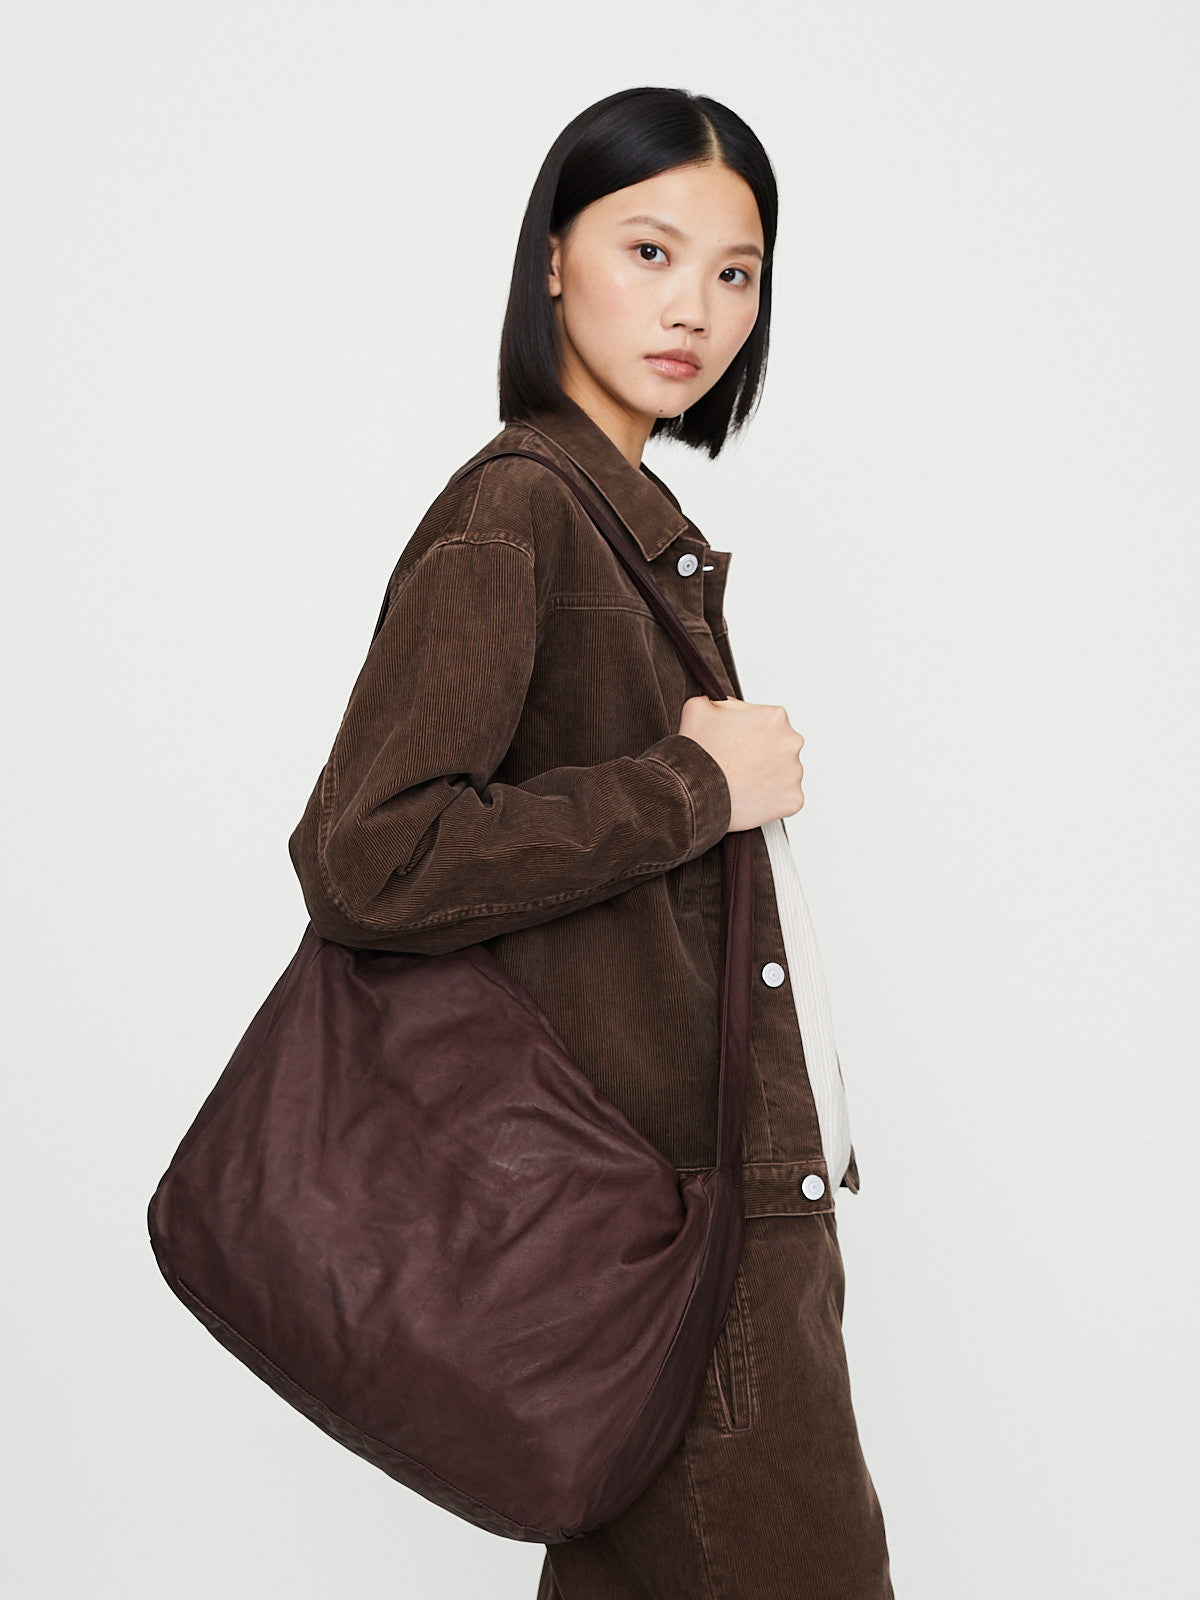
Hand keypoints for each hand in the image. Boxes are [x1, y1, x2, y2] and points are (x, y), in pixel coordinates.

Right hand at [678, 695, 804, 832]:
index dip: (749, 732)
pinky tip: (749, 796)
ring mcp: (794, 773)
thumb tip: (720, 702)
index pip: (767, 721)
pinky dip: (770, 800)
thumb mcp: (698, 707)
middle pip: (779, 746)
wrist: (693, 791)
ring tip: (741, 782)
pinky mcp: (793, 799)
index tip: (738, 742)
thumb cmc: (698, 754)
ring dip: (767, 777)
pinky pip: (785, 798)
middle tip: (739, 764)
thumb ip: (717, 700)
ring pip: (783, 773)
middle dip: (762, 754)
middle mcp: (790, 742)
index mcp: (774, 717)